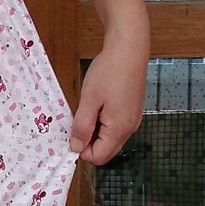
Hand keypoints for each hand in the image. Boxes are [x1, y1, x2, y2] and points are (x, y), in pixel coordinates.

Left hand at [69, 31, 148, 166]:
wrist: (129, 48)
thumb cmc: (110, 70)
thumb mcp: (89, 100)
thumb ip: (82, 127)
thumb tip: (77, 148)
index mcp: (120, 128)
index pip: (98, 157)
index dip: (81, 151)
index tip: (71, 134)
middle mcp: (130, 128)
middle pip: (105, 151)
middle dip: (88, 143)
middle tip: (77, 122)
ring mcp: (132, 120)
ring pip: (109, 140)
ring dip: (94, 132)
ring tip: (87, 111)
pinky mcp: (131, 111)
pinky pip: (114, 128)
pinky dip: (102, 124)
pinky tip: (96, 107)